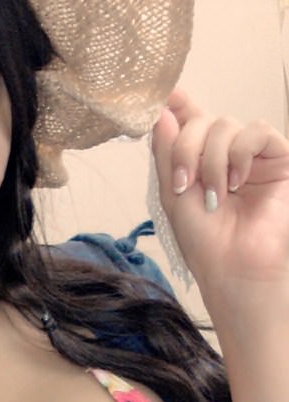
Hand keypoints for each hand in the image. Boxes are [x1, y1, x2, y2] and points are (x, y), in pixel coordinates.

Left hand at [152, 89, 288, 316]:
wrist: (233, 267)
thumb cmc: (203, 241)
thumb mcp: (173, 194)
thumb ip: (167, 153)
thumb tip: (162, 110)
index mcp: (198, 161)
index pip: (189, 120)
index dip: (179, 103)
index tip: (167, 95)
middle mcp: (223, 153)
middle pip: (202, 120)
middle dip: (187, 149)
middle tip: (186, 185)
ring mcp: (251, 155)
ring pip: (226, 125)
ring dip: (212, 160)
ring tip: (215, 195)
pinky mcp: (277, 158)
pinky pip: (257, 132)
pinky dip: (240, 154)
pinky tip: (237, 181)